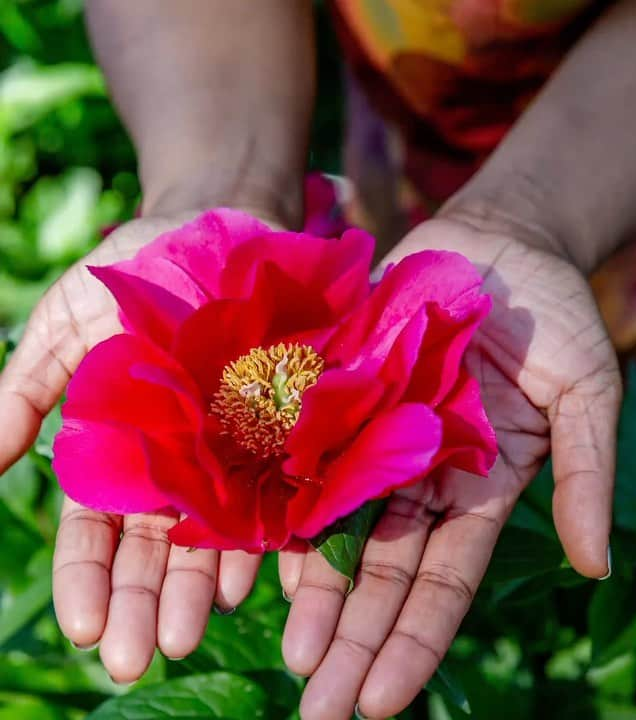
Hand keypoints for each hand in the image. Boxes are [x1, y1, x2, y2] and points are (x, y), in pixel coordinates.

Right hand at [0, 215, 265, 681]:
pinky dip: (260, 538)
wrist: (216, 231)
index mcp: (118, 449)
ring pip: (209, 536)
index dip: (86, 581)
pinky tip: (253, 578)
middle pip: (151, 550)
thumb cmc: (135, 274)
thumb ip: (24, 392)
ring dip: (198, 590)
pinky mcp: (278, 431)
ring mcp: (227, 452)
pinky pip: (270, 493)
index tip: (84, 629)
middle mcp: (173, 463)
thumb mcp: (64, 326)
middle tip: (137, 659)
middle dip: (142, 605)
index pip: (93, 531)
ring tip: (190, 635)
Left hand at [279, 214, 620, 718]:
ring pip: (337, 529)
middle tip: (315, 707)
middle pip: (381, 574)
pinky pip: (305, 458)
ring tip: (283, 655)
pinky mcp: (340, 396)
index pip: (442, 582)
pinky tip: (251, 560)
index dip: (412, 642)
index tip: (379, 703)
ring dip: (310, 592)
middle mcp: (418, 476)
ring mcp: (375, 439)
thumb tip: (595, 565)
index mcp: (477, 488)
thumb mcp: (585, 393)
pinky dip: (282, 506)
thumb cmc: (552, 314)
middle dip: (351, 640)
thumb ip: (585, 476)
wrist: (498, 243)